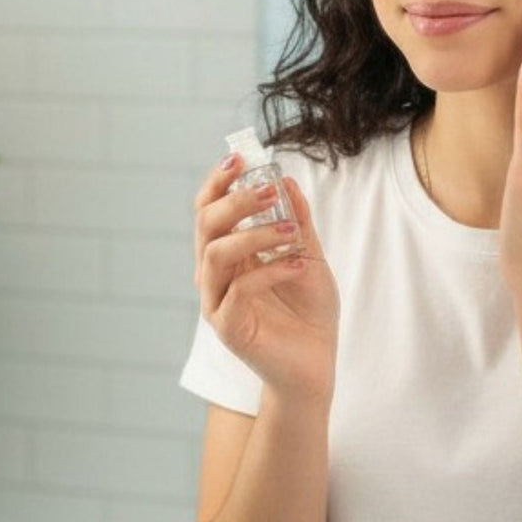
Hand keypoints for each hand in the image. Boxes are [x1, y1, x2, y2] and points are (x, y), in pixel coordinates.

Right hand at [193, 155, 339, 404]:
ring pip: (216, 254)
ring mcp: (216, 301)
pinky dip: (270, 270)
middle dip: (235, 200)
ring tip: (292, 232)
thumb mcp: (308, 256)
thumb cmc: (308, 311)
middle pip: (205, 225)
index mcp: (229, 254)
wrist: (316, 362)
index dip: (217, 182)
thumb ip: (297, 222)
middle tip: (269, 191)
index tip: (238, 159)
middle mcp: (214, 274)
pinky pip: (238, 290)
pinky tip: (299, 266)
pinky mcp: (227, 327)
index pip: (208, 210)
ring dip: (255, 233)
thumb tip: (287, 181)